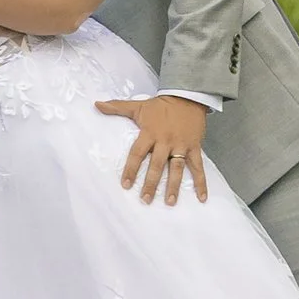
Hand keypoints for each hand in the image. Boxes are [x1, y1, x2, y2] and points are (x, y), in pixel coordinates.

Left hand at [95, 92, 209, 204]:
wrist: (187, 95)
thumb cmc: (161, 105)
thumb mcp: (139, 106)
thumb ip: (118, 107)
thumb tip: (97, 104)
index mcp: (150, 132)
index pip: (138, 153)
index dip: (131, 169)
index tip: (125, 185)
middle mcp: (165, 140)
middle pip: (157, 165)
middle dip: (151, 183)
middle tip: (145, 199)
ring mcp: (181, 145)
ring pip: (177, 168)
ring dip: (174, 186)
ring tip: (170, 202)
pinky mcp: (194, 147)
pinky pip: (198, 166)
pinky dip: (201, 182)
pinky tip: (202, 198)